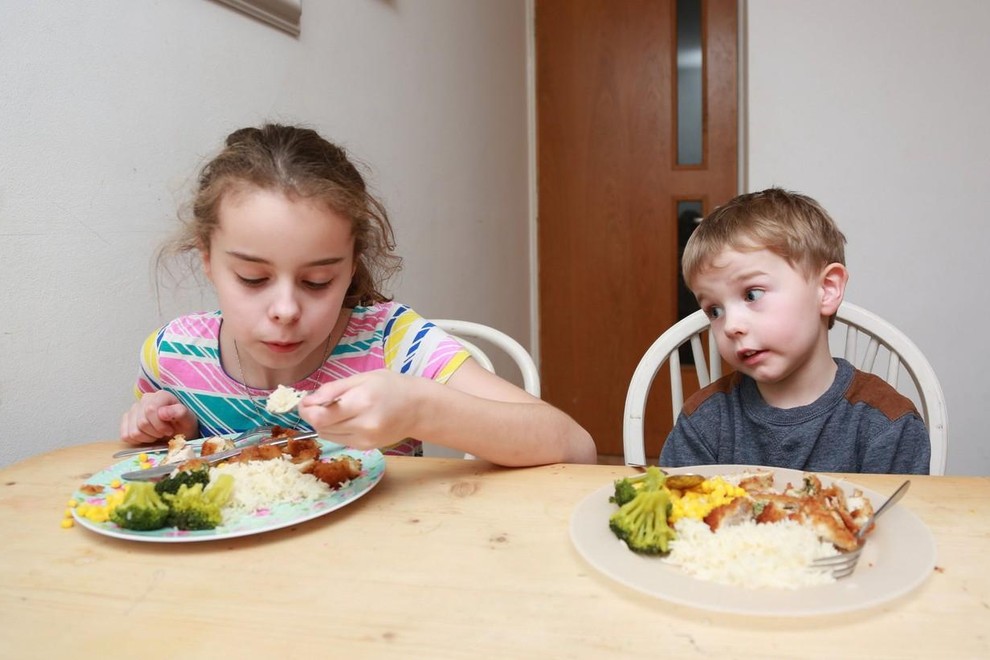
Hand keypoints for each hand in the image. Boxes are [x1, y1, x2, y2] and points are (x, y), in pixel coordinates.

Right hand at [119, 390, 198, 445]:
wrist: (178, 433)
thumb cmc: (183, 426)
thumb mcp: (188, 420)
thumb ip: (179, 412)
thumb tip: (162, 412)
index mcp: (161, 396)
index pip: (150, 410)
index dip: (160, 425)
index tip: (170, 431)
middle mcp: (145, 399)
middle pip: (142, 422)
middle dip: (155, 433)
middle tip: (164, 433)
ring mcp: (134, 409)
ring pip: (133, 431)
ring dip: (147, 438)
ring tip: (157, 435)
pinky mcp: (127, 420)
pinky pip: (126, 436)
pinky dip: (138, 440)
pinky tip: (148, 436)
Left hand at [297, 370, 422, 450]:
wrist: (418, 408)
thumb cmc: (391, 387)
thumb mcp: (362, 378)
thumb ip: (333, 389)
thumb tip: (308, 400)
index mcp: (361, 402)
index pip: (321, 416)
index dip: (306, 410)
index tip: (305, 401)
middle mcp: (363, 425)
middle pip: (321, 427)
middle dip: (312, 415)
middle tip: (316, 404)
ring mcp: (365, 440)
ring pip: (328, 435)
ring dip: (323, 423)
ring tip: (335, 410)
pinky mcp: (366, 447)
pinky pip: (339, 440)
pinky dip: (336, 430)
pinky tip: (347, 419)